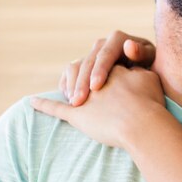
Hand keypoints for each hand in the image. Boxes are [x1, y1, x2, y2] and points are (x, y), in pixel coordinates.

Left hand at [34, 66, 165, 148]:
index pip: (103, 61)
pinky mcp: (76, 114)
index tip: (108, 77)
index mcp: (112, 65)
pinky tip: (31, 102)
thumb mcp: (148, 76)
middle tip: (89, 89)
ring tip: (70, 96)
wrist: (142, 124)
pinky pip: (55, 108)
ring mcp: (84, 95)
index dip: (103, 69)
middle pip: (82, 69)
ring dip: (68, 87)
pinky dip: (43, 104)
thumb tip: (131, 58)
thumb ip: (138, 66)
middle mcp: (94, 77)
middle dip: (83, 78)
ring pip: (70, 85)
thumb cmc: (149, 100)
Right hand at [59, 30, 155, 105]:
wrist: (146, 69)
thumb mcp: (150, 58)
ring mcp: (92, 54)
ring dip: (72, 85)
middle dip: (82, 82)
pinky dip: (67, 85)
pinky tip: (68, 101)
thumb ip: (141, 52)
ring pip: (75, 66)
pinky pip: (70, 73)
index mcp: (117, 39)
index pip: (105, 54)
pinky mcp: (85, 65)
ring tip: (73, 103)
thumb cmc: (151, 65)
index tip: (96, 88)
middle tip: (79, 102)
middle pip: (88, 61)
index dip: (99, 70)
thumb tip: (129, 45)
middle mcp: (103, 44)